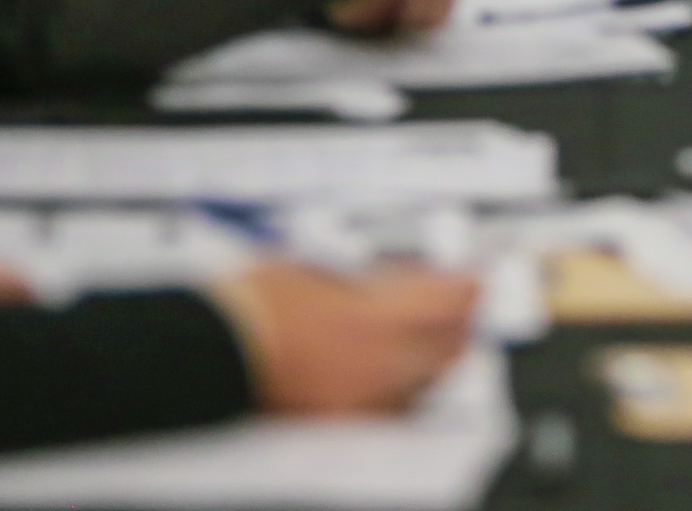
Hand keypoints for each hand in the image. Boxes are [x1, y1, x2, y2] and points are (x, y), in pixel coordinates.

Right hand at [214, 259, 476, 415]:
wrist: (216, 348)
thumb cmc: (255, 303)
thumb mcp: (322, 268)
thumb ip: (371, 280)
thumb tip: (401, 281)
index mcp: (376, 321)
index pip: (451, 302)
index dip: (470, 287)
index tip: (475, 276)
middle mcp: (378, 367)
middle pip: (451, 349)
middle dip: (460, 324)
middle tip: (461, 305)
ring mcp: (363, 401)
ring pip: (426, 384)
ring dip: (434, 357)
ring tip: (427, 336)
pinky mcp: (343, 424)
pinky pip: (393, 409)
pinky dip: (403, 388)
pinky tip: (393, 372)